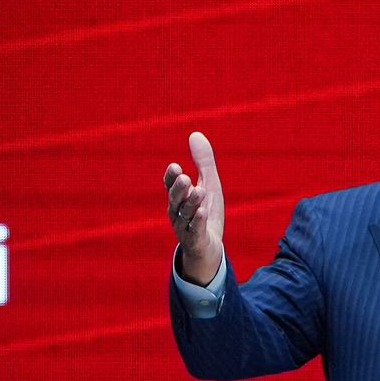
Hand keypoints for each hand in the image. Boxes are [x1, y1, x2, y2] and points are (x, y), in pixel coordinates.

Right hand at [164, 132, 224, 285]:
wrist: (209, 246)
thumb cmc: (205, 211)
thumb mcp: (208, 184)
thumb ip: (203, 161)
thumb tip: (195, 134)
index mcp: (178, 197)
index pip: (170, 185)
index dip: (171, 177)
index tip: (175, 166)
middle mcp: (177, 212)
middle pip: (174, 200)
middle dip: (179, 189)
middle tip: (184, 177)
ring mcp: (184, 227)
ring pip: (184, 215)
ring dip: (190, 203)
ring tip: (198, 191)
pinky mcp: (195, 240)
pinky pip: (194, 231)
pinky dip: (197, 221)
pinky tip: (203, 212)